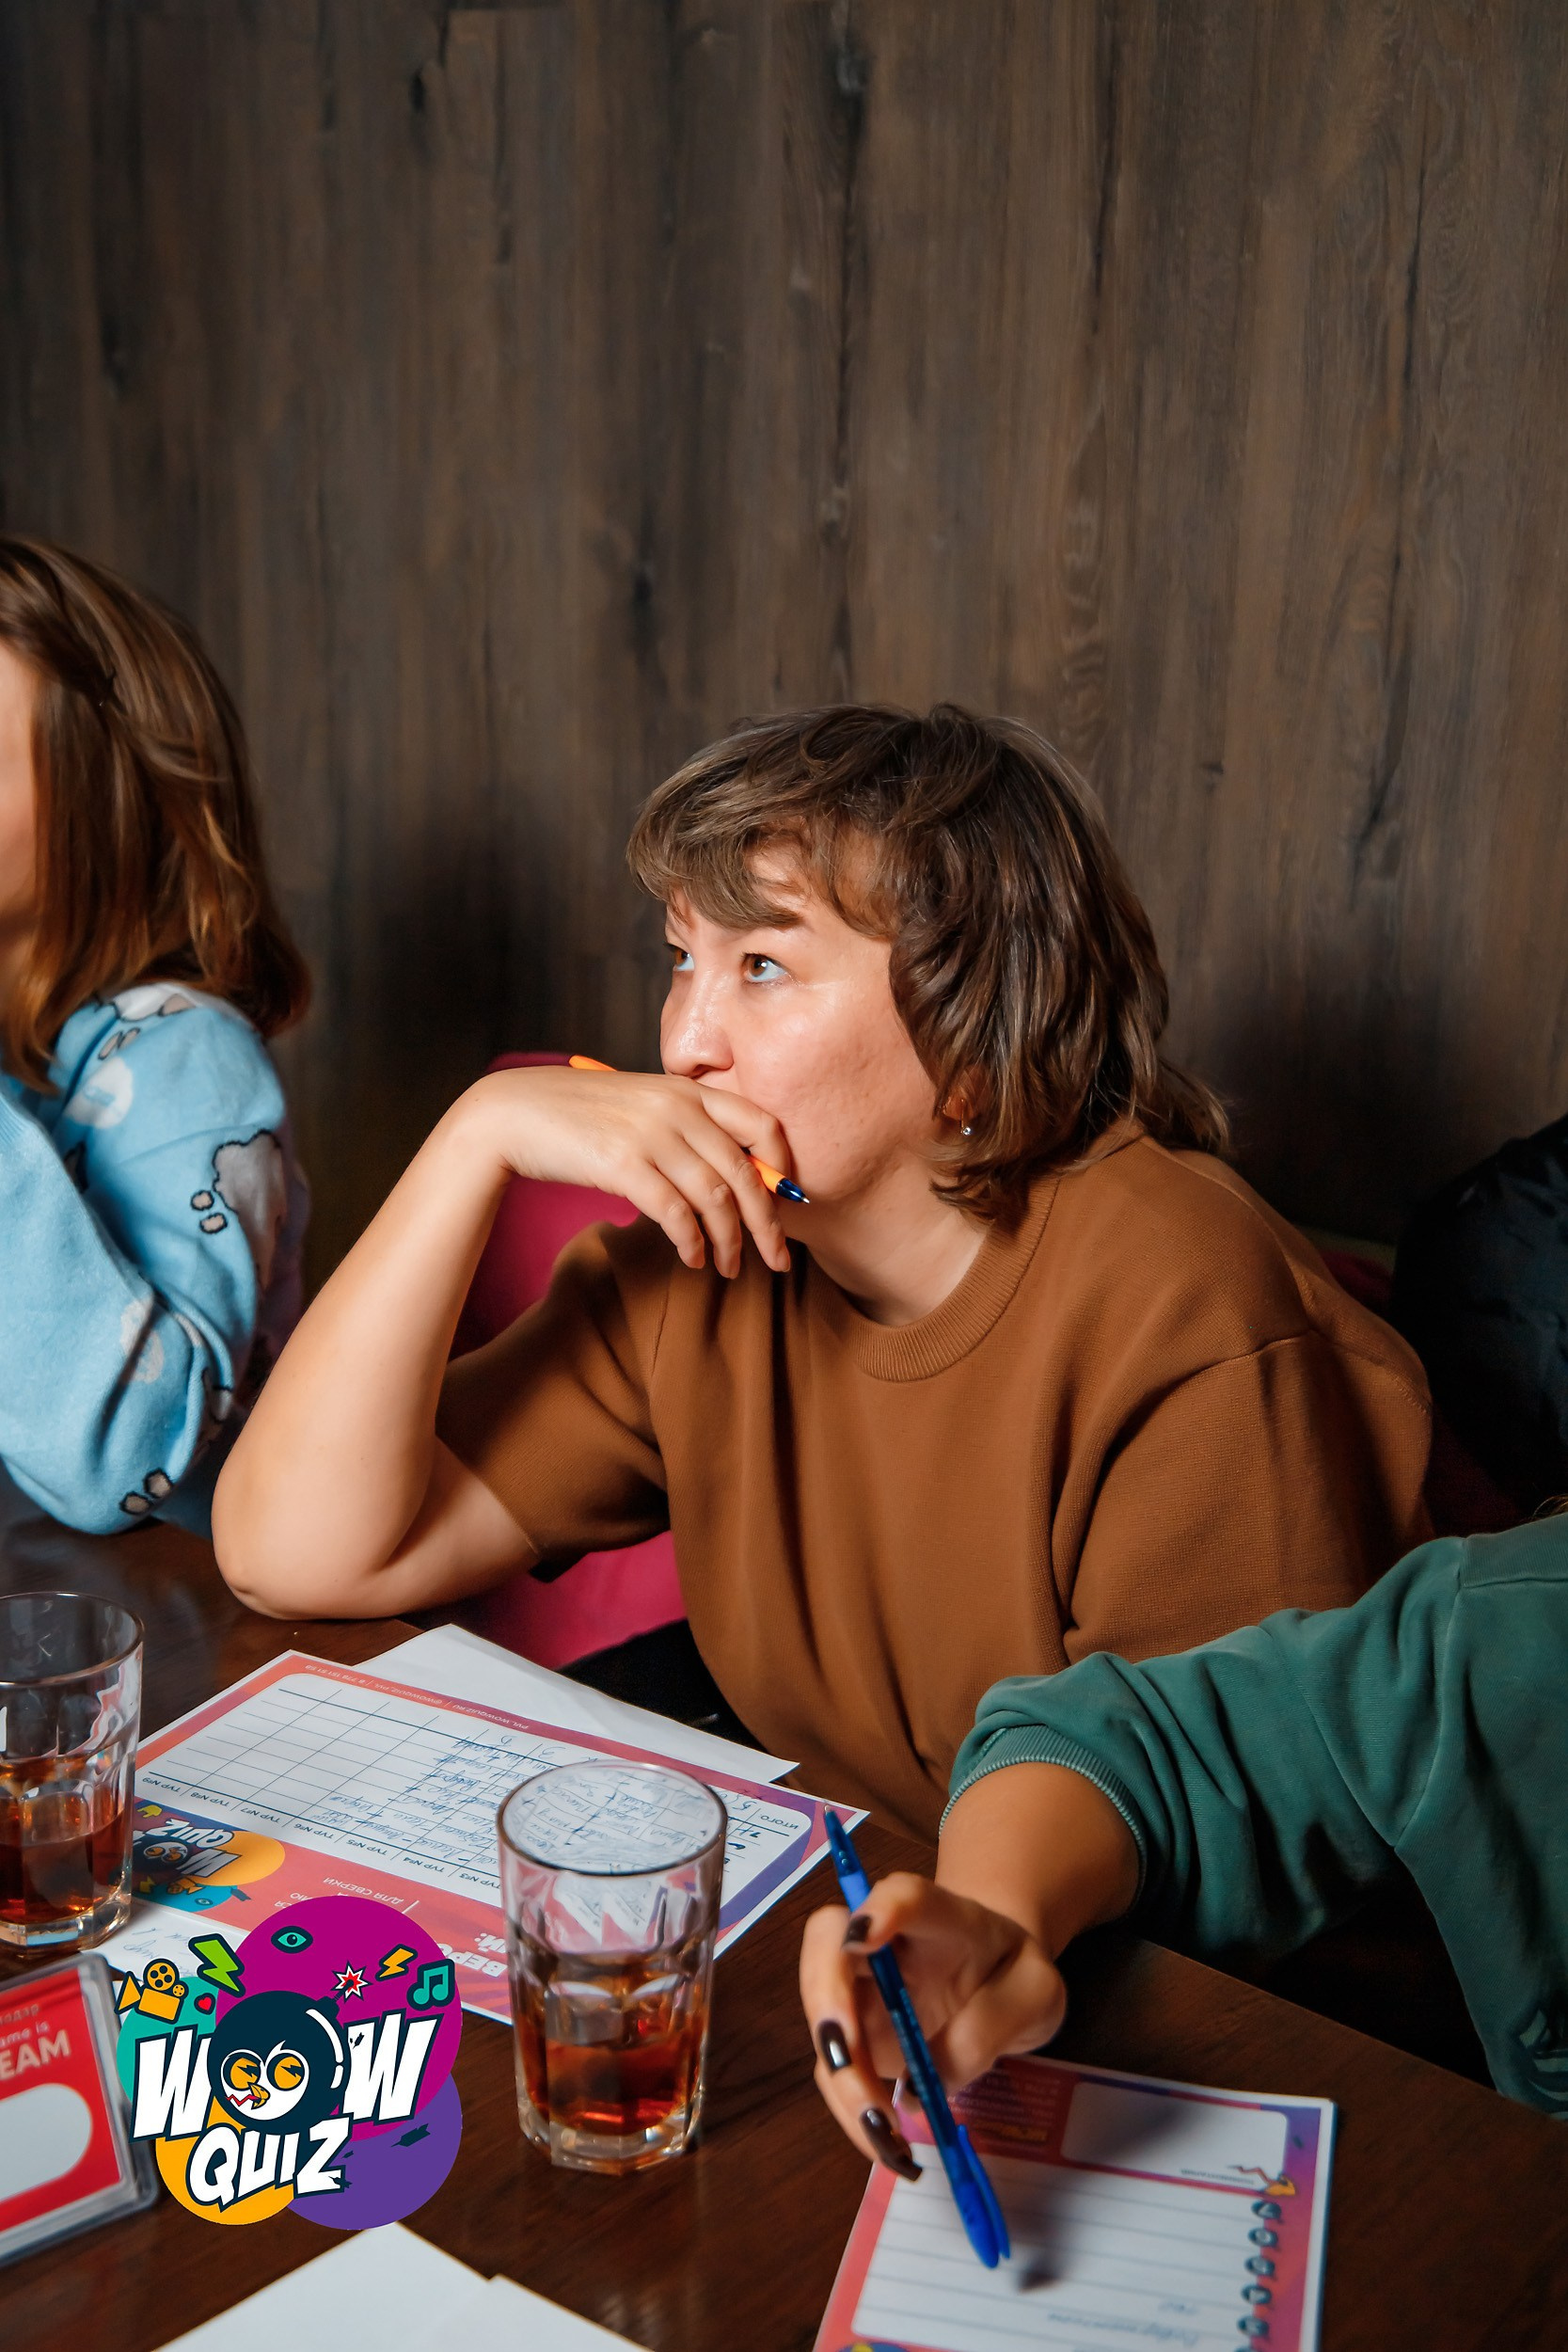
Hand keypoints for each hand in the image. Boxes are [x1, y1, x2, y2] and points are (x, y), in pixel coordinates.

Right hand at [462, 1063, 794, 1276]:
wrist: (515, 1113)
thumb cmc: (581, 1115)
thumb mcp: (642, 1106)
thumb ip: (684, 1128)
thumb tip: (729, 1177)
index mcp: (688, 1090)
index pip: (762, 1123)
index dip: (784, 1165)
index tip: (789, 1200)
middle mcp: (678, 1108)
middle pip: (745, 1173)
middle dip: (768, 1224)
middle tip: (779, 1259)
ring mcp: (651, 1135)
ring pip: (715, 1198)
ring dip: (730, 1241)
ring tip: (730, 1268)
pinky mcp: (623, 1164)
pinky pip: (675, 1213)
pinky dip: (691, 1242)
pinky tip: (693, 1259)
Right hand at [798, 1871, 1066, 2173]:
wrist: (995, 1980)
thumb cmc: (1014, 1976)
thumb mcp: (1035, 1996)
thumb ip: (990, 2026)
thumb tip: (920, 2083)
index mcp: (943, 1916)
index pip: (905, 1893)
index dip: (879, 1907)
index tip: (863, 1936)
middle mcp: (885, 1940)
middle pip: (827, 1941)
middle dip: (826, 1998)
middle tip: (846, 2057)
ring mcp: (862, 1985)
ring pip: (820, 2012)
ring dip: (839, 2073)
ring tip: (882, 2130)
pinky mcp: (854, 2032)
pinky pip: (834, 2066)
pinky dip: (849, 2107)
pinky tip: (884, 2142)